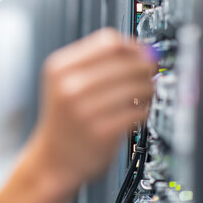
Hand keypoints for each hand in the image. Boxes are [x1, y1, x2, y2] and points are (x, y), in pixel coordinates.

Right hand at [30, 28, 155, 189]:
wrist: (52, 160)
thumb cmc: (63, 120)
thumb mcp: (64, 83)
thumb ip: (96, 63)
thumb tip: (143, 50)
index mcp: (59, 68)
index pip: (108, 42)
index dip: (132, 46)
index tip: (142, 53)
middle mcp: (69, 86)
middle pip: (126, 61)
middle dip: (145, 66)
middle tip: (149, 74)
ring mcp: (84, 110)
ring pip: (136, 85)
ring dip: (148, 88)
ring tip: (145, 94)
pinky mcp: (101, 132)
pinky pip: (138, 111)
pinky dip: (144, 109)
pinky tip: (138, 112)